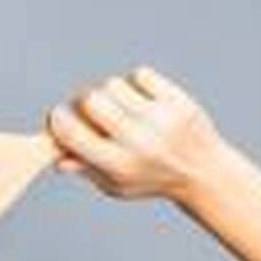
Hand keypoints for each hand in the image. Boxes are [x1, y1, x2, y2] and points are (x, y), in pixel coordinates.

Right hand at [46, 65, 231, 200]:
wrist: (204, 173)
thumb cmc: (152, 179)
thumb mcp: (116, 185)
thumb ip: (85, 169)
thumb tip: (56, 156)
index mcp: (117, 165)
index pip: (72, 132)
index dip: (57, 119)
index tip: (58, 116)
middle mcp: (137, 141)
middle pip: (90, 100)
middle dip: (82, 101)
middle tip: (87, 107)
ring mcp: (159, 119)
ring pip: (113, 84)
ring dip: (109, 92)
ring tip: (119, 106)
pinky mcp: (177, 101)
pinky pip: (140, 75)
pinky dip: (135, 83)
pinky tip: (140, 98)